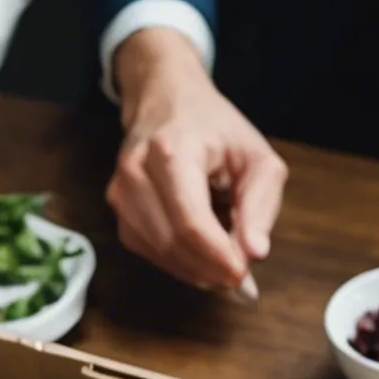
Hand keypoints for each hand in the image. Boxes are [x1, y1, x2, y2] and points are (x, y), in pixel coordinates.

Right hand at [107, 28, 284, 294]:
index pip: (191, 222)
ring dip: (196, 271)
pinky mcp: (117, 210)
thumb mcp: (256, 155)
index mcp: (171, 151)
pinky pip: (149, 252)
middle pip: (173, 242)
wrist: (166, 100)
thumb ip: (261, 204)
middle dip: (210, 269)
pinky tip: (201, 256)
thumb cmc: (216, 128)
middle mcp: (135, 172)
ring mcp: (120, 192)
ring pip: (159, 253)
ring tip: (225, 267)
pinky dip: (179, 263)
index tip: (245, 276)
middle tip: (241, 278)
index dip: (218, 257)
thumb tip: (255, 254)